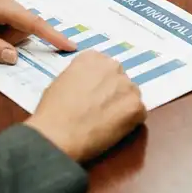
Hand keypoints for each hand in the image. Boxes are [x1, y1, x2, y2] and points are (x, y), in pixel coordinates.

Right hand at [25, 51, 145, 162]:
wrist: (58, 134)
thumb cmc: (53, 111)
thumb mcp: (62, 81)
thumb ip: (82, 76)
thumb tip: (91, 84)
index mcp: (93, 58)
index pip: (104, 66)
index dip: (100, 83)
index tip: (93, 94)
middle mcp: (114, 66)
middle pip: (120, 79)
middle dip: (113, 92)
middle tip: (100, 109)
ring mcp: (127, 86)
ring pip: (130, 95)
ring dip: (122, 106)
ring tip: (105, 121)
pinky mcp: (137, 106)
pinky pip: (138, 113)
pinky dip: (129, 122)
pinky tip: (113, 130)